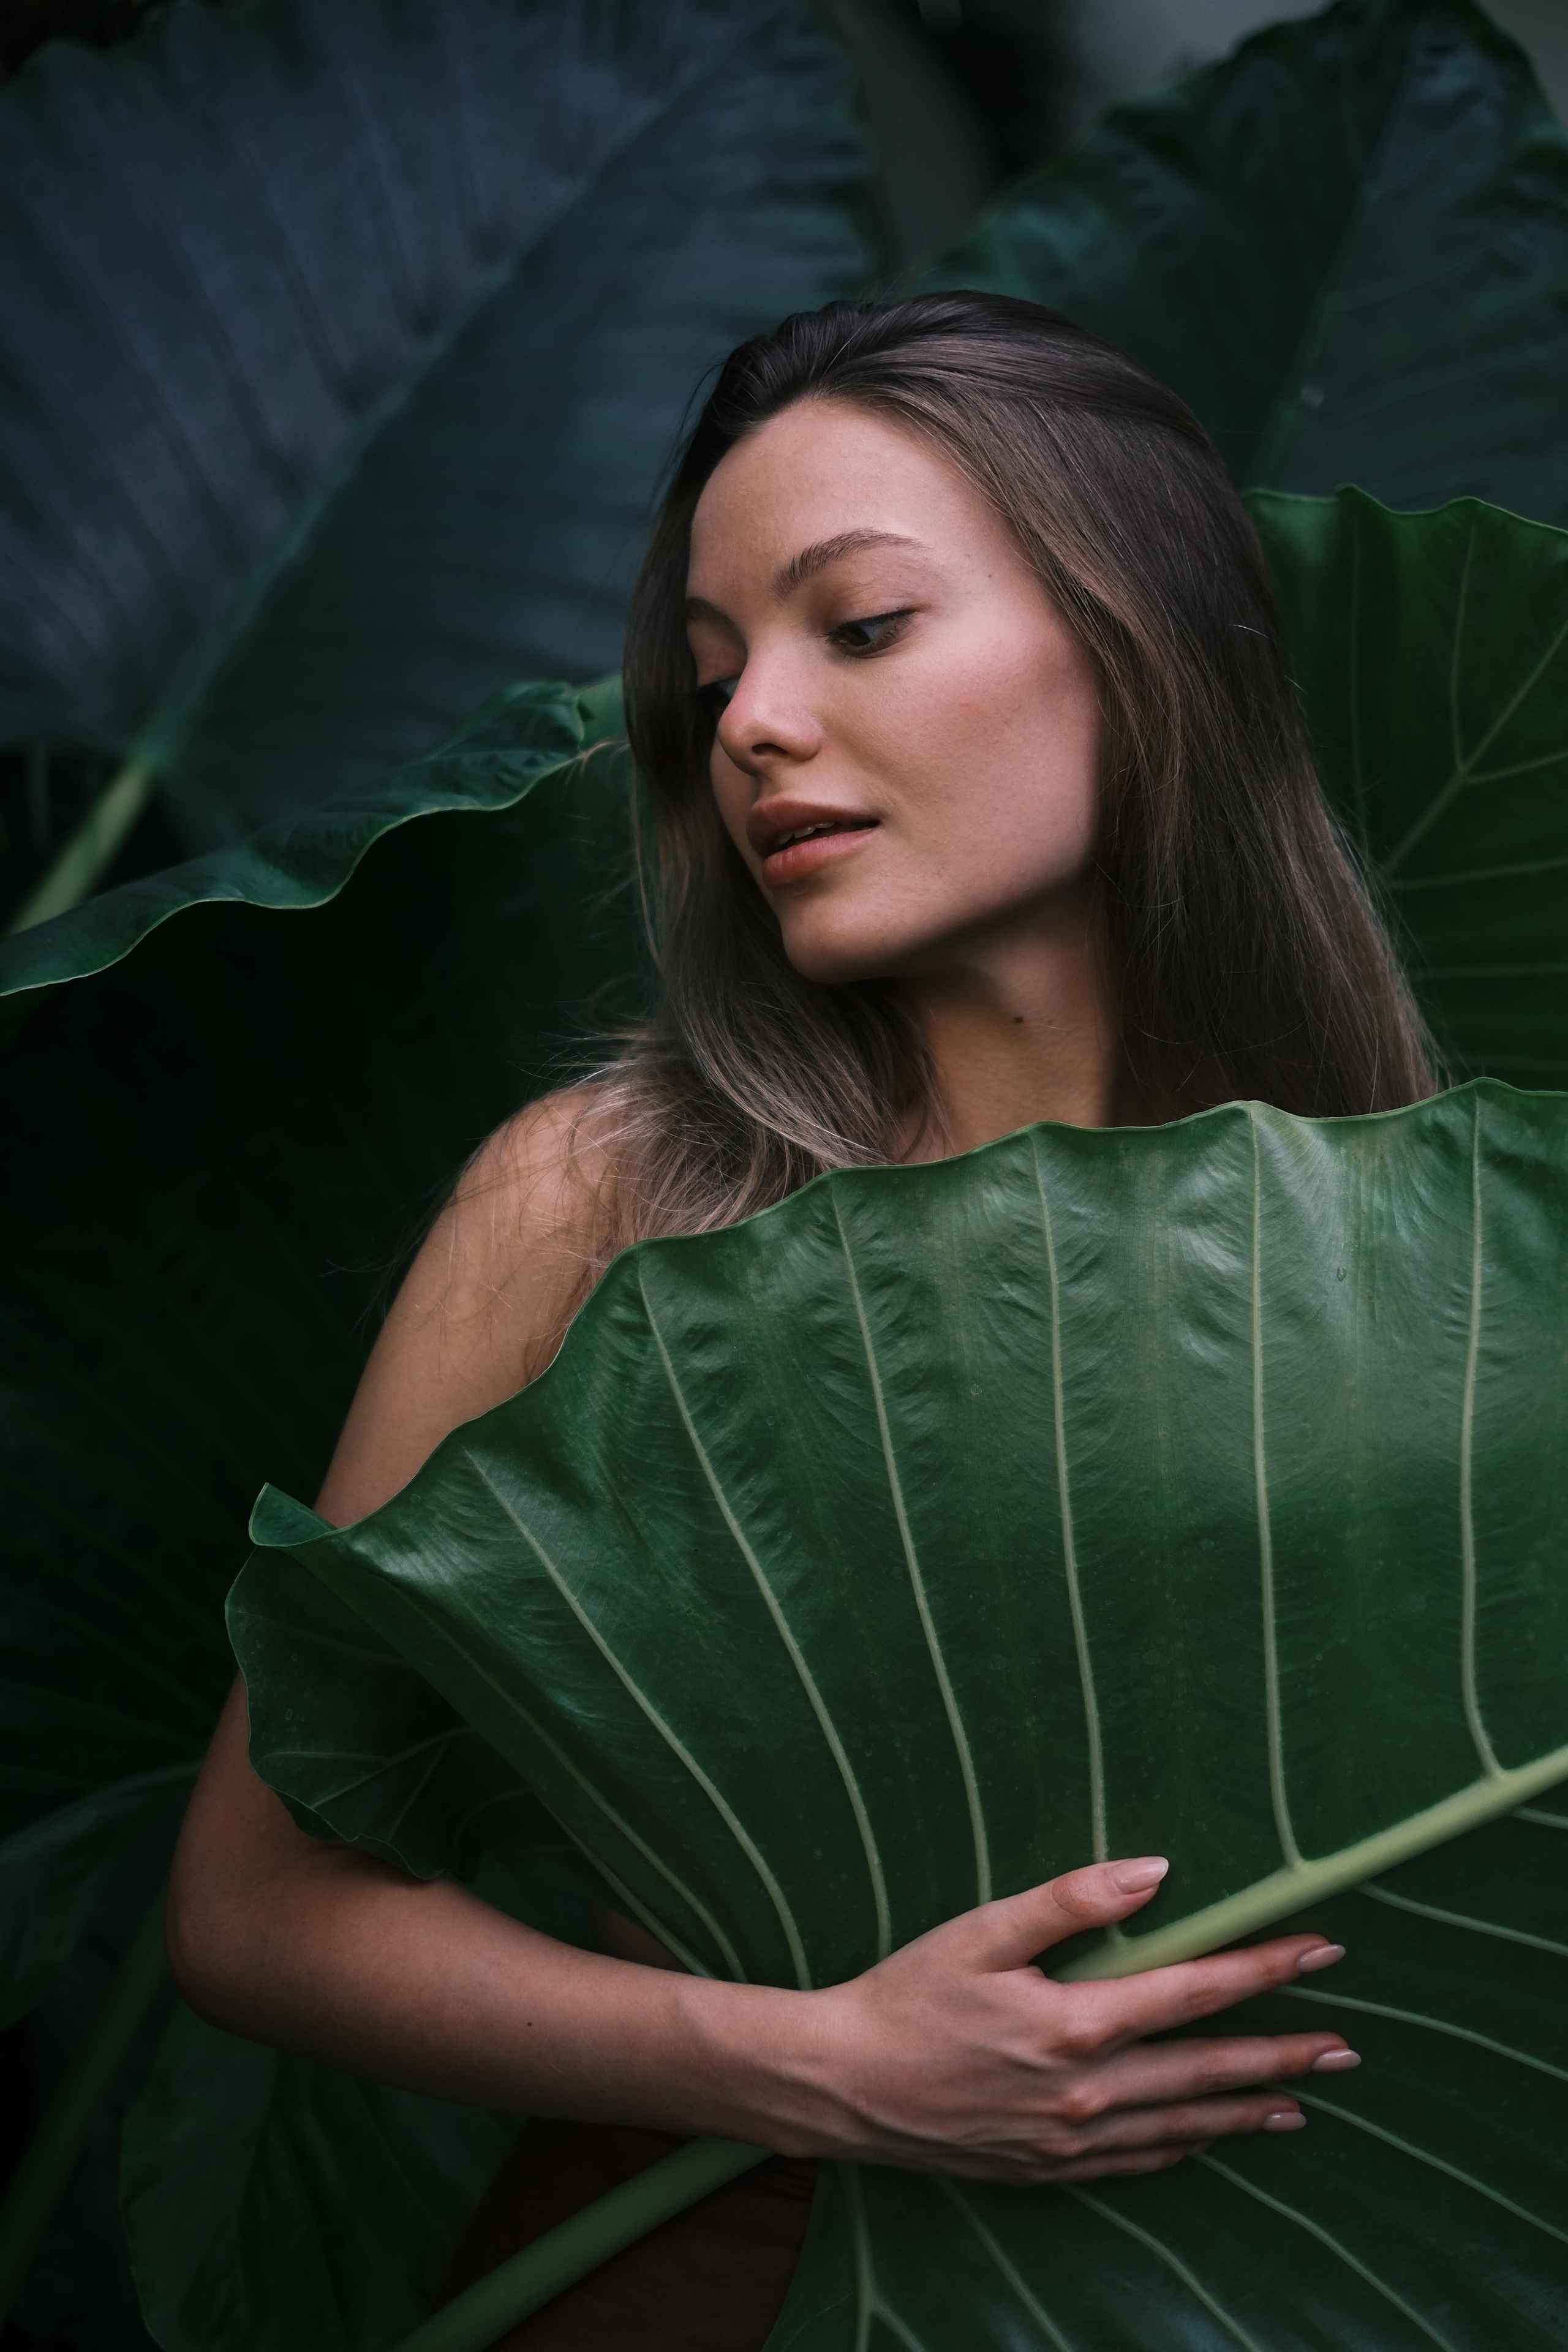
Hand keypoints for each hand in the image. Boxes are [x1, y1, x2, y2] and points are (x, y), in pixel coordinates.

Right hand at [794, 1858, 1354, 2181]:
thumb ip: (1071, 1900)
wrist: (842, 2086)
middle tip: (1345, 2048)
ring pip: (1184, 2125)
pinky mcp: (1047, 2170)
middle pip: (1208, 2069)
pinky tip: (1210, 2138)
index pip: (1195, 1990)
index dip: (1263, 1968)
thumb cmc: (906, 1996)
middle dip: (1283, 2054)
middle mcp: (1085, 2094)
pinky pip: (1138, 2161)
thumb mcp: (982, 1930)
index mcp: (1074, 2026)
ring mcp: (1069, 2141)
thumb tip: (1154, 1872)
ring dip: (1247, 2110)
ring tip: (1301, 2102)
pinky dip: (1186, 2147)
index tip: (1321, 1949)